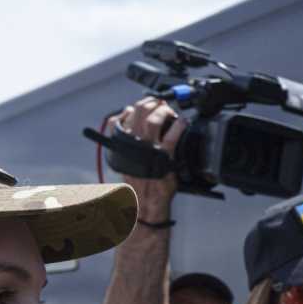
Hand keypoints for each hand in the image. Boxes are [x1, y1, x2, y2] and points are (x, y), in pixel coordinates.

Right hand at [111, 96, 182, 216]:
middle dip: (148, 103)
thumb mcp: (126, 162)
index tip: (140, 105)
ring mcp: (147, 151)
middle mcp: (131, 145)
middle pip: (136, 114)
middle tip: (158, 101)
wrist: (145, 202)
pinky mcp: (162, 158)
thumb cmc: (139, 183)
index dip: (130, 109)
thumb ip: (126, 144)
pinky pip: (170, 137)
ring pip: (151, 122)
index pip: (120, 120)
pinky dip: (177, 126)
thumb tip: (129, 124)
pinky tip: (182, 122)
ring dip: (161, 111)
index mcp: (120, 145)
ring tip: (168, 109)